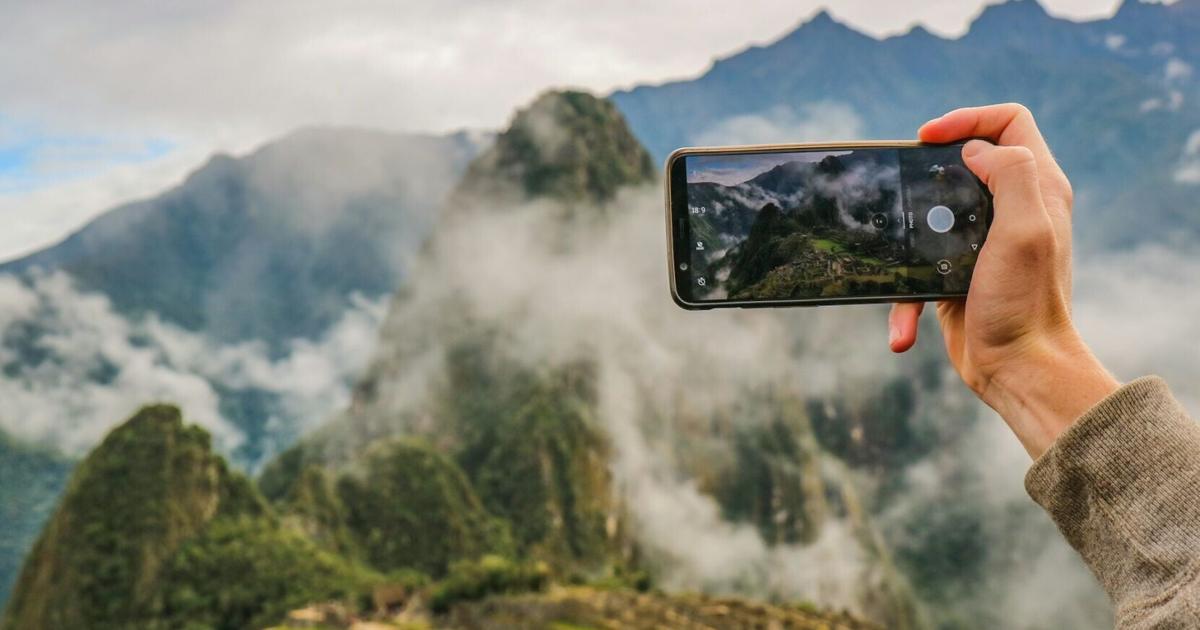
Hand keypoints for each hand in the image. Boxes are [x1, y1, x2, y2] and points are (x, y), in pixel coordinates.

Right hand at [888, 104, 1117, 457]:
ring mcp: (982, 241)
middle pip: (964, 160)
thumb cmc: (1025, 303)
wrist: (1019, 370)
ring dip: (905, 238)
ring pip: (932, 211)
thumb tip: (974, 150)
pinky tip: (903, 330)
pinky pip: (919, 267)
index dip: (968, 119)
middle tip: (899, 183)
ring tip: (893, 257)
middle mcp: (1011, 209)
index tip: (927, 139)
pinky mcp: (955, 273)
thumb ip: (1011, 175)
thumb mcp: (1026, 231)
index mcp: (1036, 189)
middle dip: (924, 170)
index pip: (1009, 123)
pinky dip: (905, 300)